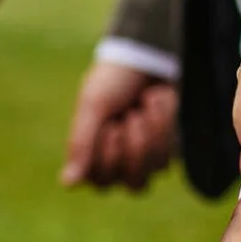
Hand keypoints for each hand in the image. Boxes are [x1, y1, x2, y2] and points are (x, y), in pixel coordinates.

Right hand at [62, 59, 179, 189]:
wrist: (145, 56)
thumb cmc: (112, 82)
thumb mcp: (93, 107)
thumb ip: (80, 144)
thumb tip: (68, 183)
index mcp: (92, 158)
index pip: (102, 182)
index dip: (110, 155)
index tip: (110, 124)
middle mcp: (119, 165)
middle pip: (135, 185)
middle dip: (136, 146)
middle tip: (130, 116)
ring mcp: (147, 158)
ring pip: (156, 169)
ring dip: (153, 131)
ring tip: (144, 104)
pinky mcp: (168, 147)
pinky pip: (172, 152)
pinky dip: (165, 123)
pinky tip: (156, 101)